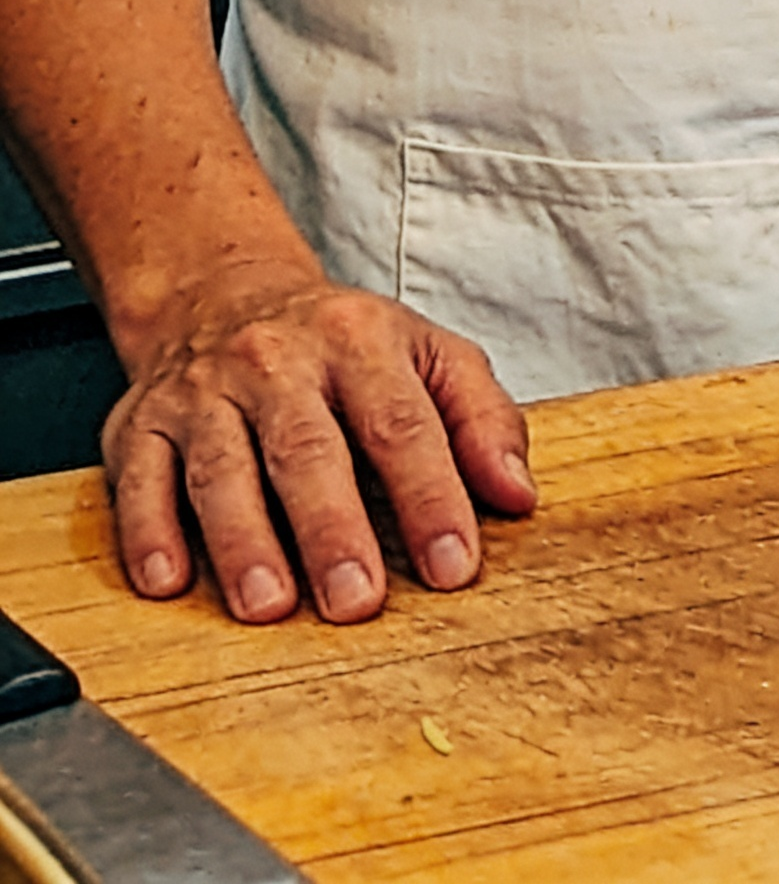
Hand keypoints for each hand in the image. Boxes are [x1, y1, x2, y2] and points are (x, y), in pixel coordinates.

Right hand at [104, 267, 534, 621]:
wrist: (222, 293)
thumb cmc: (337, 346)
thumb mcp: (426, 353)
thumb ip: (481, 418)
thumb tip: (518, 494)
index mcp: (359, 342)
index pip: (402, 423)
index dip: (431, 497)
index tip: (454, 565)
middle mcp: (277, 362)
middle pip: (308, 449)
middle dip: (334, 529)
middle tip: (358, 601)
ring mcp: (205, 393)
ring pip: (224, 468)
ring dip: (244, 541)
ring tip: (269, 605)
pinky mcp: (140, 425)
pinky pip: (141, 478)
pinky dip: (150, 532)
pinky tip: (169, 580)